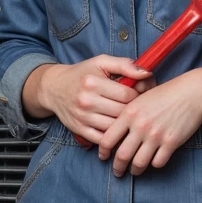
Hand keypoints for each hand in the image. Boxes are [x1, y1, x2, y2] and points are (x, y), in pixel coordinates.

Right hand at [29, 56, 155, 142]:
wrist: (54, 89)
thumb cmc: (82, 74)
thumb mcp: (101, 62)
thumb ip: (125, 65)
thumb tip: (147, 73)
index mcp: (92, 83)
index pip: (127, 95)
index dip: (139, 95)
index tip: (140, 94)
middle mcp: (86, 101)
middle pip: (122, 112)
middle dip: (134, 110)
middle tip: (138, 106)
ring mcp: (82, 118)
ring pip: (115, 127)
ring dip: (125, 124)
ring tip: (129, 117)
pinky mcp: (79, 130)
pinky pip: (103, 139)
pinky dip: (113, 137)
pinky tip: (118, 129)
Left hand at [98, 66, 201, 175]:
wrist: (192, 92)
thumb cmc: (165, 94)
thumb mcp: (141, 98)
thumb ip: (127, 113)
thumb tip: (113, 131)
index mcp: (129, 113)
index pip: (107, 139)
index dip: (102, 152)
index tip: (103, 157)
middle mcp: (140, 126)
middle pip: (121, 156)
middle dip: (117, 168)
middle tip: (117, 172)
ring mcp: (156, 135)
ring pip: (139, 163)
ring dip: (135, 170)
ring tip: (134, 171)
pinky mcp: (171, 142)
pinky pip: (158, 162)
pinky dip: (154, 164)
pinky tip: (153, 161)